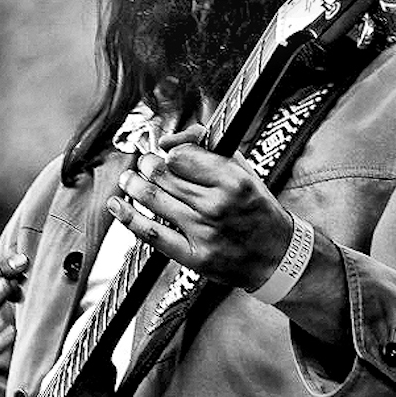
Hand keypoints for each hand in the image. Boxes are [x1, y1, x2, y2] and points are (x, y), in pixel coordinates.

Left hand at [106, 125, 293, 290]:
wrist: (278, 256)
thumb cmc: (258, 210)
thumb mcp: (244, 171)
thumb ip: (210, 149)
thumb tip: (171, 140)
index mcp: (233, 181)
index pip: (182, 156)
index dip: (170, 152)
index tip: (169, 154)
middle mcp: (217, 206)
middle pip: (164, 176)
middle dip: (148, 165)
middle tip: (145, 163)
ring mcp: (203, 232)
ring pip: (154, 200)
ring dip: (134, 184)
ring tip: (129, 178)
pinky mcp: (194, 256)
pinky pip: (153, 234)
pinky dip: (129, 218)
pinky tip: (117, 206)